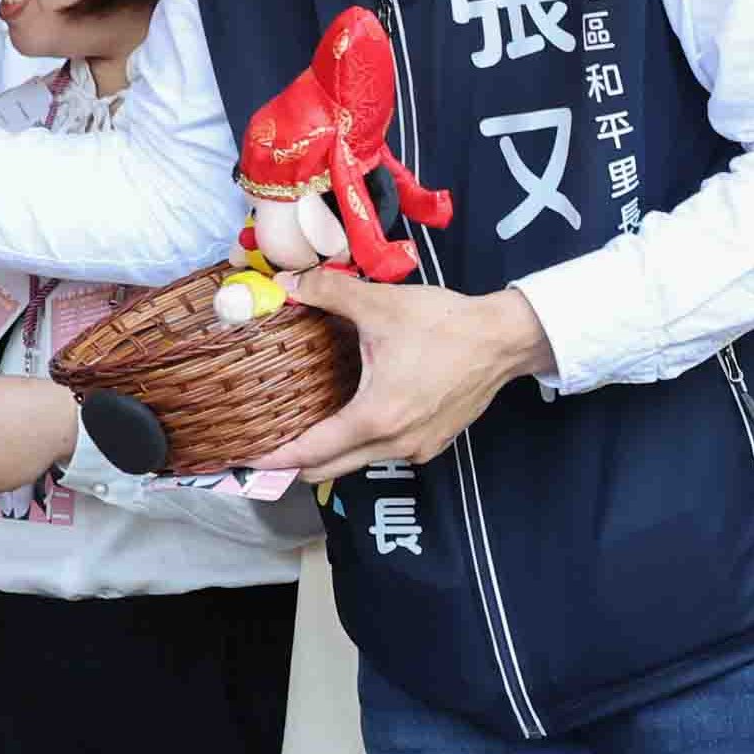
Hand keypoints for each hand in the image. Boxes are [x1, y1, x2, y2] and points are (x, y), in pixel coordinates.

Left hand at [249, 271, 553, 477]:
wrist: (505, 339)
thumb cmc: (446, 325)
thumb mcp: (381, 304)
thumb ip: (329, 292)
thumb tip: (290, 283)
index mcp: (376, 417)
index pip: (311, 453)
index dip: (275, 459)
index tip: (248, 460)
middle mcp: (395, 444)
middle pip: (329, 470)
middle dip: (295, 463)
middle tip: (269, 445)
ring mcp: (417, 449)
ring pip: (358, 462)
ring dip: (331, 451)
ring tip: (310, 423)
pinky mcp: (433, 443)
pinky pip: (384, 453)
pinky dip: (362, 443)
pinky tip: (355, 414)